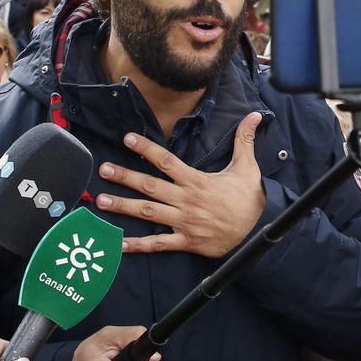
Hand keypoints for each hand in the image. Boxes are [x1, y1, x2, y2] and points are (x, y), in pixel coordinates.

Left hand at [106, 113, 266, 258]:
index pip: (167, 162)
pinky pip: (159, 244)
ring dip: (123, 207)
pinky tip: (120, 244)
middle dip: (125, 177)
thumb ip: (245, 140)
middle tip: (103, 169)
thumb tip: (255, 115)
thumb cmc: (249, 198)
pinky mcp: (186, 241)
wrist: (258, 230)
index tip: (128, 139)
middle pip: (150, 187)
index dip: (147, 149)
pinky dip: (138, 245)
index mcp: (196, 182)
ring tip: (101, 202)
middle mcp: (186, 201)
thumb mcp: (248, 166)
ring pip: (148, 213)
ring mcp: (184, 222)